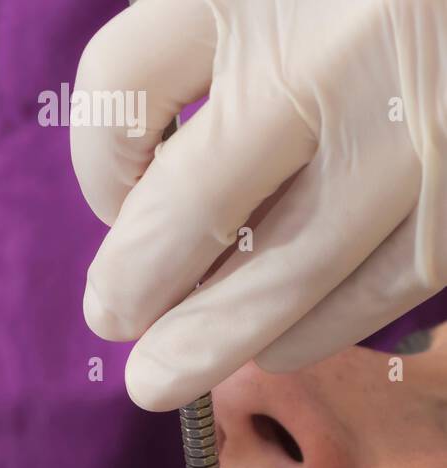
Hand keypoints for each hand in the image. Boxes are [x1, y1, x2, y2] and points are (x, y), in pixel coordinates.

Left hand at [71, 0, 446, 409]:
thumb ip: (220, 41)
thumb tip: (150, 192)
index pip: (121, 88)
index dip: (100, 161)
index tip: (116, 197)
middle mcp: (329, 45)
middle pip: (186, 209)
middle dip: (134, 285)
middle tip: (114, 317)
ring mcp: (415, 122)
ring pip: (282, 270)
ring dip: (208, 341)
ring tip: (158, 379)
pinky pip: (381, 283)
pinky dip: (317, 328)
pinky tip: (278, 342)